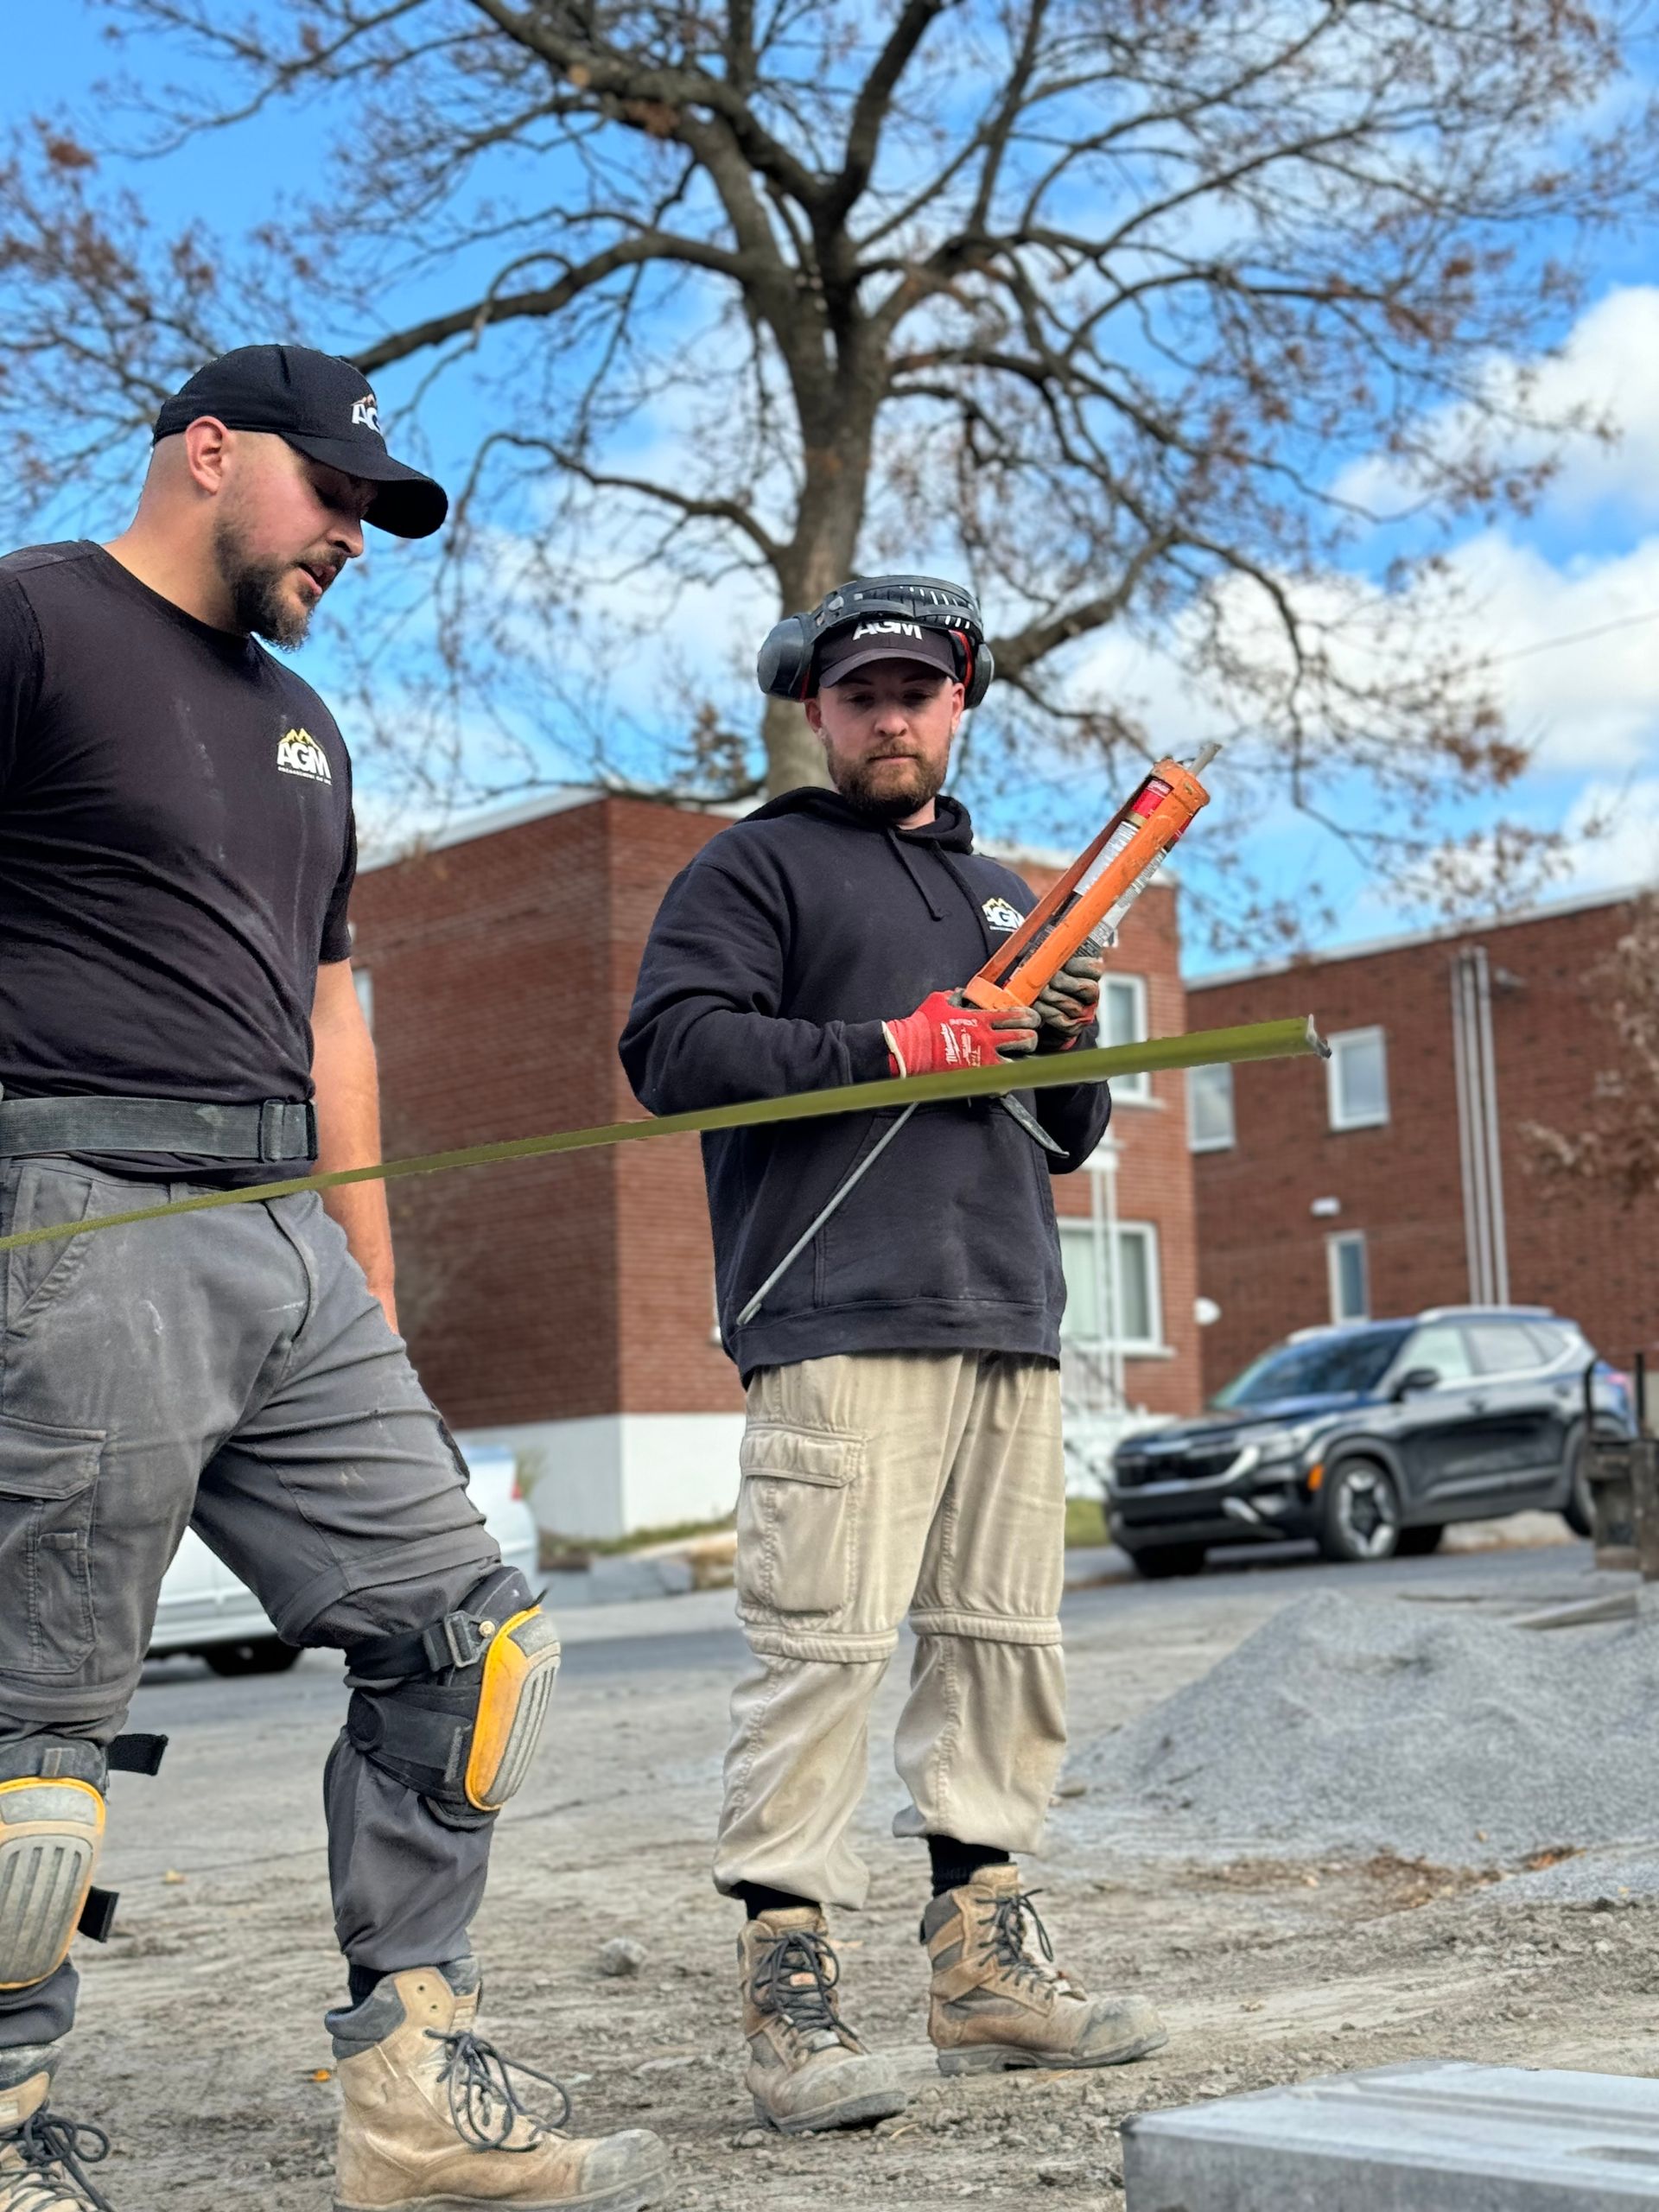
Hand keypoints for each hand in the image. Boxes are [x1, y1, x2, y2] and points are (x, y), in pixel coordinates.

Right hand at [883, 990, 1038, 1076]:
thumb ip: (955, 995)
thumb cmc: (923, 1025)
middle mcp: (987, 1039)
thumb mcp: (940, 1000)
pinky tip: (1006, 1080)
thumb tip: (961, 993)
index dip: (1031, 1017)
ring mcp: (984, 1059)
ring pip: (1020, 1062)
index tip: (1033, 1020)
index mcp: (981, 1019)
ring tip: (1024, 1061)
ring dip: (1024, 1061)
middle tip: (1031, 1039)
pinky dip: (1007, 1082)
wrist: (911, 1049)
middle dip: (1032, 1038)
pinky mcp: (977, 1076)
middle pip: (1025, 1038)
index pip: (1017, 1015)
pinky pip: (1002, 1083)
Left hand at [1034, 952, 1101, 1051]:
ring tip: (1039, 993)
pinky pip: (1060, 1019)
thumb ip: (1055, 952)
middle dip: (1060, 982)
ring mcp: (1085, 1013)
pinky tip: (1038, 1006)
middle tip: (1046, 981)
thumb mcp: (1054, 964)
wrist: (1045, 1012)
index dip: (1078, 966)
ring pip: (1070, 1005)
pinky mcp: (1073, 1027)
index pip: (1095, 969)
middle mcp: (1093, 996)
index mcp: (1092, 976)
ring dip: (1050, 998)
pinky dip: (1046, 1012)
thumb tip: (1049, 930)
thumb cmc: (1048, 981)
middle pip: (1083, 987)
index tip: (1064, 965)